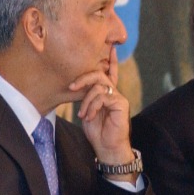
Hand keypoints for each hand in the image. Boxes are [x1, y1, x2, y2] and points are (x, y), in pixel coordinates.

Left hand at [69, 48, 132, 165]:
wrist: (107, 148)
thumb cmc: (97, 132)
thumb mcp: (87, 111)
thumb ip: (86, 97)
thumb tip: (76, 85)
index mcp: (107, 93)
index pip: (109, 72)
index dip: (111, 60)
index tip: (111, 46)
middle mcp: (114, 92)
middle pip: (100, 74)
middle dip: (83, 78)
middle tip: (71, 86)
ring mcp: (119, 97)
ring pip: (99, 86)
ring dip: (86, 100)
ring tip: (83, 114)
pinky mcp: (121, 103)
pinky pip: (103, 96)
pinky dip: (92, 106)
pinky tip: (89, 116)